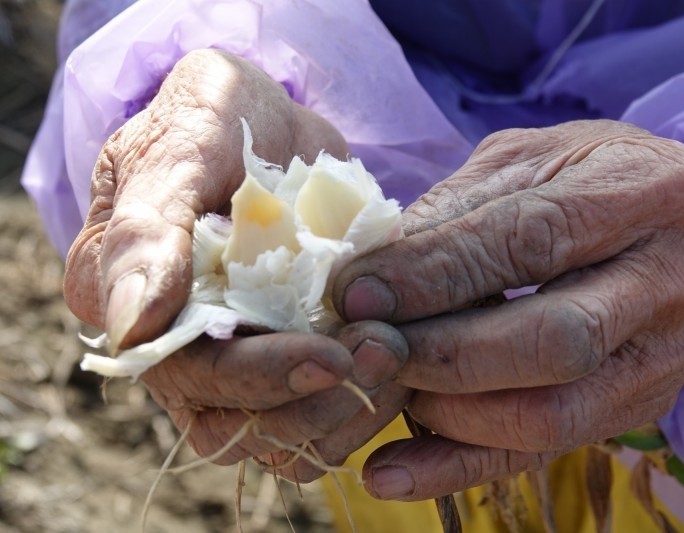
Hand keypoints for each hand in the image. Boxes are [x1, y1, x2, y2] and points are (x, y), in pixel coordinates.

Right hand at [63, 49, 406, 466]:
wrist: (268, 124)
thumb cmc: (213, 121)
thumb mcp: (178, 151)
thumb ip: (148, 232)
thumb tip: (131, 328)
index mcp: (130, 308)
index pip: (191, 376)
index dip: (261, 379)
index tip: (333, 356)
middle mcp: (176, 350)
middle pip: (238, 423)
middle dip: (315, 401)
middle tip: (384, 351)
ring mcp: (234, 359)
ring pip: (283, 432)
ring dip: (346, 407)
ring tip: (396, 352)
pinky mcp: (284, 355)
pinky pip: (320, 409)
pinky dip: (363, 399)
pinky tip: (400, 357)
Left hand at [332, 120, 683, 499]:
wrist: (679, 214)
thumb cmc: (583, 174)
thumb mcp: (521, 160)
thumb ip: (452, 212)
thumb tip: (368, 281)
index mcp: (641, 192)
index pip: (531, 241)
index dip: (435, 274)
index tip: (356, 295)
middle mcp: (668, 282)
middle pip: (552, 342)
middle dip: (442, 354)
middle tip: (366, 349)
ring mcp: (664, 357)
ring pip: (550, 413)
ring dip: (446, 413)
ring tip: (382, 390)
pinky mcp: (642, 405)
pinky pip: (544, 451)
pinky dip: (459, 467)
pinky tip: (392, 472)